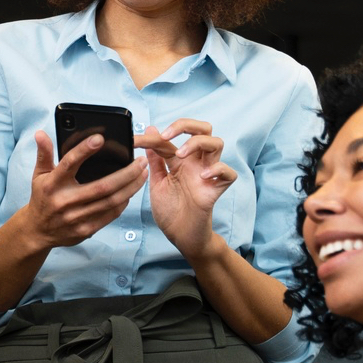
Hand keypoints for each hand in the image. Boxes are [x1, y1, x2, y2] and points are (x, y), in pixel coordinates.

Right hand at [14, 130, 146, 250]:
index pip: (69, 163)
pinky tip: (131, 191)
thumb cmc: (42, 198)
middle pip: (102, 186)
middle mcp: (64, 201)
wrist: (38, 231)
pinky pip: (110, 215)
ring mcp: (75, 218)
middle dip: (126, 173)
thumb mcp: (39, 174)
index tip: (100, 138)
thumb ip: (44, 154)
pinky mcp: (85, 230)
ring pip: (111, 201)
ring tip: (143, 174)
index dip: (84, 150)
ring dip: (131, 187)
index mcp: (52, 184)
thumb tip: (40, 133)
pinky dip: (123, 202)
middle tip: (141, 161)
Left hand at [140, 118, 235, 260]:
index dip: (151, 136)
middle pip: (203, 129)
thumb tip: (150, 132)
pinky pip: (229, 173)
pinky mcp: (217, 189)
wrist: (181, 236)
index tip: (134, 140)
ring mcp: (208, 174)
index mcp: (180, 161)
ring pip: (217, 143)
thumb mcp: (157, 182)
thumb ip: (155, 160)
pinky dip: (218, 169)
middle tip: (167, 136)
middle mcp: (195, 163)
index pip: (169, 139)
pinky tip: (203, 177)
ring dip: (198, 143)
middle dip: (186, 125)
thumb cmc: (171, 211)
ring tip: (180, 156)